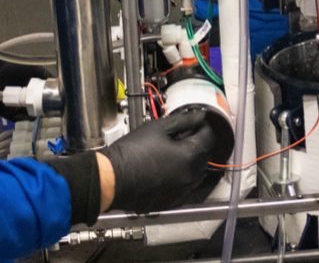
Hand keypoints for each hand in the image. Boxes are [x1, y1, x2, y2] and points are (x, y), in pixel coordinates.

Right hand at [101, 109, 215, 213]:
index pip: (208, 138)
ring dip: (191, 161)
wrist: (110, 178)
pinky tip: (168, 169)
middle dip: (198, 143)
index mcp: (189, 157)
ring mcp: (181, 192)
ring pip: (196, 173)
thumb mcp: (158, 128)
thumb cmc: (129, 153)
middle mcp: (189, 177)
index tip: (197, 123)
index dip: (203, 127)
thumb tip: (198, 116)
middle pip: (204, 156)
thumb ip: (184, 120)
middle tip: (184, 135)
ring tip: (174, 152)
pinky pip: (185, 187)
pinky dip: (182, 177)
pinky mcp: (171, 202)